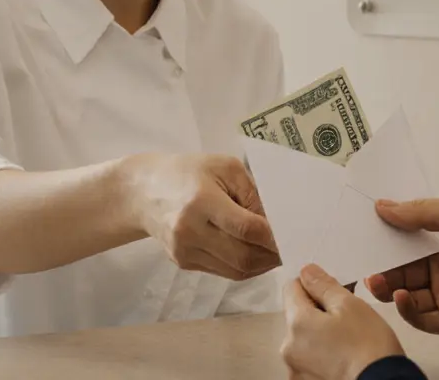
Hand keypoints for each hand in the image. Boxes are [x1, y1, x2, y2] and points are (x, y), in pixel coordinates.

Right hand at [122, 153, 280, 280]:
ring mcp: (184, 251)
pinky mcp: (183, 263)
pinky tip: (256, 254)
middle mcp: (189, 231)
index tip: (294, 234)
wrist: (144, 191)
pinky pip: (224, 271)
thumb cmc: (188, 172)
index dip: (274, 236)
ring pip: (236, 269)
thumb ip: (253, 193)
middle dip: (272, 254)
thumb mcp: (225, 168)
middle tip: (291, 247)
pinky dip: (245, 267)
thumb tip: (277, 221)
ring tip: (277, 252)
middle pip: (243, 255)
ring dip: (262, 265)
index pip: (246, 228)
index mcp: (201, 201)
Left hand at [282, 264, 405, 379]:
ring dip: (320, 336)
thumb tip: (306, 272)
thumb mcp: (350, 305)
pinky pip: (310, 361)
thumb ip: (324, 285)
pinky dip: (323, 357)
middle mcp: (288, 348)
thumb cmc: (369, 346)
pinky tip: (344, 361)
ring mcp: (295, 371)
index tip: (334, 293)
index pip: (291, 288)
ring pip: (304, 340)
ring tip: (348, 343)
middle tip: (347, 319)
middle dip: (318, 313)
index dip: (312, 285)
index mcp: (297, 323)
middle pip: (297, 316)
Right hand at [366, 193, 438, 333]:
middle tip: (364, 265)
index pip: (406, 246)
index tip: (363, 238)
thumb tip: (382, 206)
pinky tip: (400, 295)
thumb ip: (419, 211)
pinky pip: (422, 318)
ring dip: (388, 288)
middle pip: (402, 272)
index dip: (386, 243)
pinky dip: (407, 309)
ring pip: (407, 296)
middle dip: (381, 268)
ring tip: (376, 281)